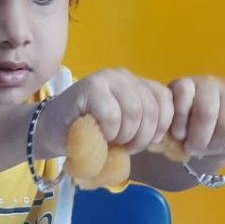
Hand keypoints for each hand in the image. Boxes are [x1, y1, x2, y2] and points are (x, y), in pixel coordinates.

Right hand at [37, 68, 173, 156]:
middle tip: (126, 147)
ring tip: (112, 141)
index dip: (162, 126)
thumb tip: (171, 136)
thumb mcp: (125, 128)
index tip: (149, 142)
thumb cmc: (92, 134)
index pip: (165, 99)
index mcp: (137, 83)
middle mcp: (124, 76)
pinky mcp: (89, 87)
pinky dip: (109, 132)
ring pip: (134, 112)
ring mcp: (106, 78)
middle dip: (143, 137)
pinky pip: (112, 115)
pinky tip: (99, 135)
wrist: (53, 132)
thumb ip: (145, 124)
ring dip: (125, 136)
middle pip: (152, 109)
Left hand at [168, 75, 224, 157]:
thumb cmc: (184, 129)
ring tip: (209, 149)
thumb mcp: (170, 126)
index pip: (183, 92)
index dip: (181, 118)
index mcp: (185, 84)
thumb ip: (170, 125)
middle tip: (194, 149)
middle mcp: (210, 82)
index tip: (178, 136)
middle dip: (200, 140)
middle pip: (207, 113)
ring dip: (216, 145)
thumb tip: (178, 135)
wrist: (209, 131)